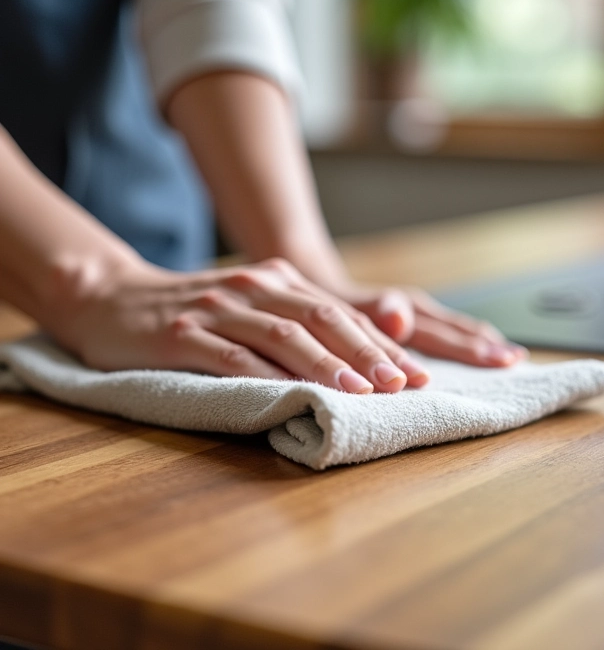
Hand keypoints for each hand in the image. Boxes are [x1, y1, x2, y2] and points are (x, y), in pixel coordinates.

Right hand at [48, 257, 432, 393]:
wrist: (112, 299)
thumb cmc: (192, 314)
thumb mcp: (250, 308)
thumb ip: (294, 324)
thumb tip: (356, 364)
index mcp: (277, 280)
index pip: (340, 313)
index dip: (381, 343)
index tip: (417, 373)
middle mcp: (254, 287)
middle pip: (321, 319)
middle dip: (368, 353)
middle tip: (404, 384)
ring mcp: (218, 309)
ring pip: (283, 336)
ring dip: (326, 365)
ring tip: (362, 392)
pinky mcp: (182, 334)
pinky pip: (231, 357)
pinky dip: (267, 377)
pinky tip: (292, 397)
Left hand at [330, 283, 526, 367]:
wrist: (311, 282)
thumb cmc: (326, 305)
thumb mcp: (342, 307)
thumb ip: (373, 311)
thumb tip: (401, 317)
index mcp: (400, 310)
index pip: (444, 335)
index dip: (473, 349)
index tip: (505, 360)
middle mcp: (411, 309)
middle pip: (454, 329)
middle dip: (485, 346)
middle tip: (517, 362)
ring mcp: (411, 312)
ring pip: (452, 326)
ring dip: (479, 341)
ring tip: (509, 356)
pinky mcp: (407, 316)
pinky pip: (442, 328)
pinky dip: (462, 338)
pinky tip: (477, 347)